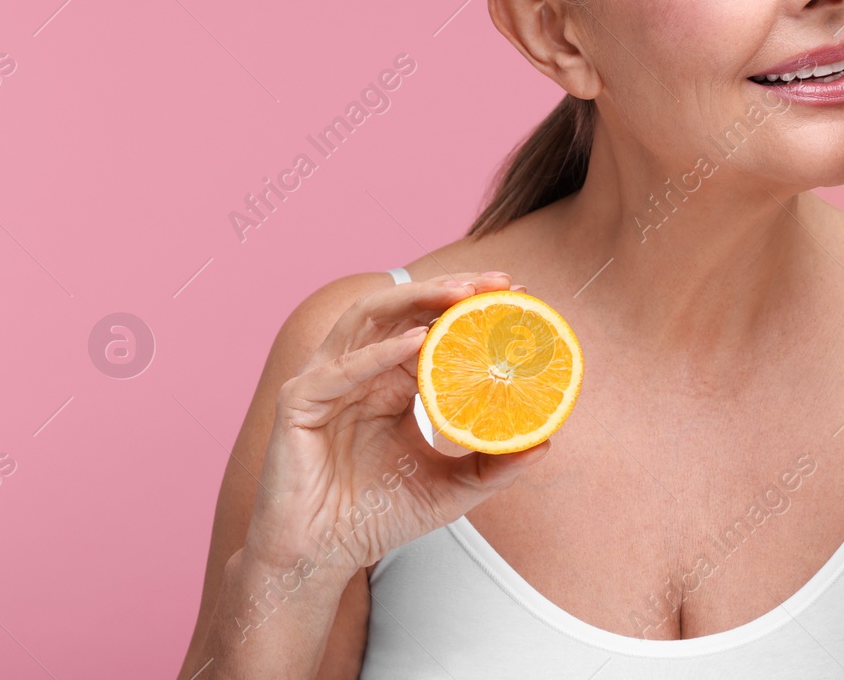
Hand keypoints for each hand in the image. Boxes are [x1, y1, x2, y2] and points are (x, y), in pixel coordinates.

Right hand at [241, 272, 550, 580]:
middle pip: (402, 309)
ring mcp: (326, 382)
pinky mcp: (298, 403)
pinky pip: (340, 369)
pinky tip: (417, 341)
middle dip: (450, 290)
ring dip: (415, 299)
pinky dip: (380, 352)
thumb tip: (545, 442)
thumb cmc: (377, 518)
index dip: (470, 306)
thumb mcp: (451, 489)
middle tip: (498, 284)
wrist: (320, 559)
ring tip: (461, 295)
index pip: (431, 325)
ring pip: (368, 318)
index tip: (517, 295)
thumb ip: (493, 466)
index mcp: (390, 381)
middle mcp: (359, 371)